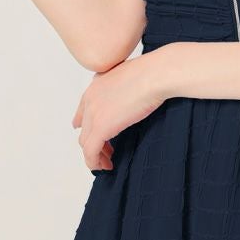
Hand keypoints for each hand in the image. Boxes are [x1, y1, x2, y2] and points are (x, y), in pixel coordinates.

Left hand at [71, 53, 168, 171]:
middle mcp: (90, 98)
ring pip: (86, 143)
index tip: (93, 135)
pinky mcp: (100, 128)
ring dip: (95, 155)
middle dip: (94, 143)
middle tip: (106, 152)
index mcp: (96, 85)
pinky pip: (90, 152)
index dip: (87, 126)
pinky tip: (105, 167)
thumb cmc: (153, 73)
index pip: (84, 110)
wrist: (155, 75)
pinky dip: (95, 163)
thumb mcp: (131, 76)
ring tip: (107, 162)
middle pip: (85, 129)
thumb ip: (123, 87)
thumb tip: (133, 96)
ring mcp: (93, 113)